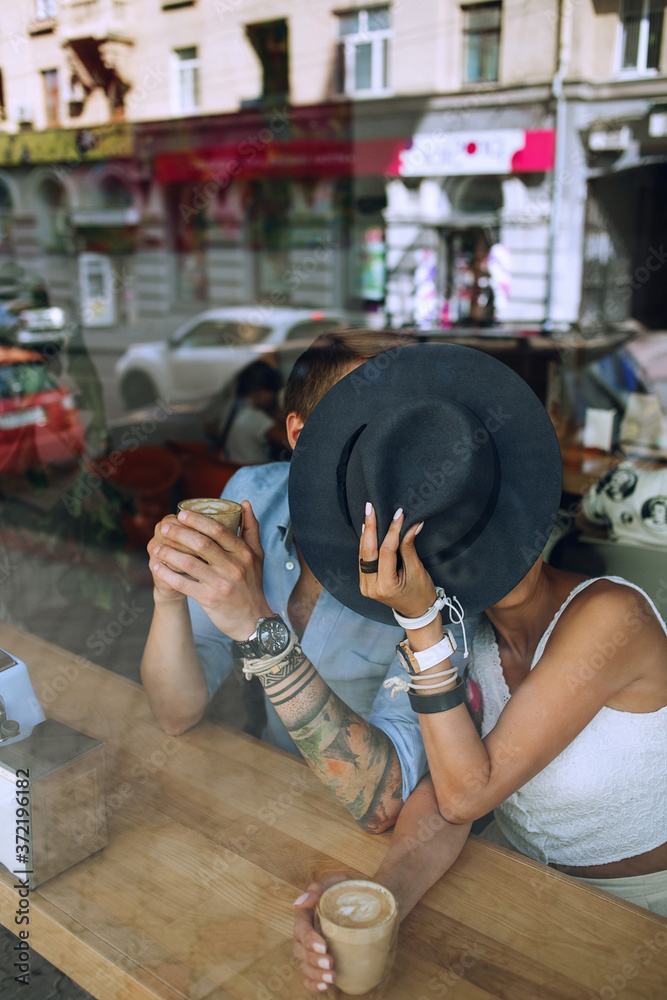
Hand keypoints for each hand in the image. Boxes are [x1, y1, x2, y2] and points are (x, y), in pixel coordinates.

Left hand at [149, 500, 272, 639]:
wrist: (253, 620)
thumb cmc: (252, 584)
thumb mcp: (257, 555)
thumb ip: (251, 528)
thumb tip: (243, 503)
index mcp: (243, 553)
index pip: (219, 531)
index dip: (198, 521)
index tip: (181, 514)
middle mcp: (233, 567)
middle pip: (201, 544)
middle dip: (179, 533)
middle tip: (164, 527)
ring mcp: (221, 584)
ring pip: (189, 563)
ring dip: (169, 553)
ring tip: (156, 547)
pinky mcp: (209, 599)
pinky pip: (184, 584)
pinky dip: (167, 575)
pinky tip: (157, 567)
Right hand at [293, 874, 348, 992]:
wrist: (375, 902)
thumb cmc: (354, 891)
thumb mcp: (339, 881)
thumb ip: (321, 887)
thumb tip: (304, 900)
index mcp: (308, 914)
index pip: (300, 928)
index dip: (308, 939)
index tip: (323, 946)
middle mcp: (308, 933)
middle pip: (300, 949)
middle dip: (313, 959)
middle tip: (330, 963)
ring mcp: (315, 949)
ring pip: (305, 965)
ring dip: (315, 974)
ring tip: (331, 977)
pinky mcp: (323, 960)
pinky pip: (310, 976)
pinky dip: (313, 984)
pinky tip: (324, 986)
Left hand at [360, 504, 436, 618]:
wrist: (417, 612)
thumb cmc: (420, 593)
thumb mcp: (417, 570)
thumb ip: (409, 546)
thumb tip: (412, 524)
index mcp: (386, 585)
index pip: (386, 551)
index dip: (393, 530)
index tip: (399, 514)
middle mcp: (371, 587)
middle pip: (367, 551)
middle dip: (370, 527)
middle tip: (370, 507)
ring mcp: (365, 586)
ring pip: (363, 554)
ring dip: (367, 534)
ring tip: (369, 514)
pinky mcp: (365, 582)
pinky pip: (363, 560)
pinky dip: (366, 544)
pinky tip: (368, 530)